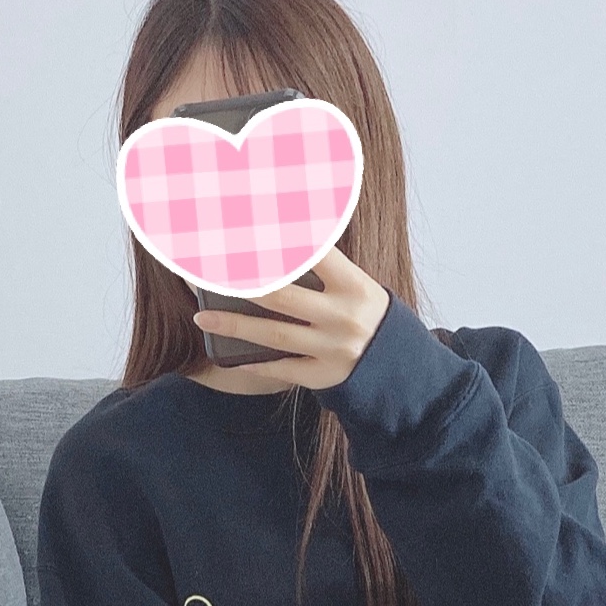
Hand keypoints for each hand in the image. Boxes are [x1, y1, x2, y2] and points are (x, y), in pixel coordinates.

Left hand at [191, 248, 390, 391]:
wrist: (404, 369)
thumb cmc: (371, 318)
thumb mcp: (360, 289)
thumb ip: (325, 274)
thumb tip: (273, 251)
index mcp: (355, 287)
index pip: (313, 255)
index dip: (278, 241)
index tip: (243, 229)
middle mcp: (344, 317)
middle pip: (280, 295)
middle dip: (238, 283)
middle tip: (205, 273)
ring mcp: (333, 349)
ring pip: (273, 334)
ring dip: (233, 325)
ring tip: (202, 318)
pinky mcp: (325, 376)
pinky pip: (282, 368)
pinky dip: (256, 362)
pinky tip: (230, 358)